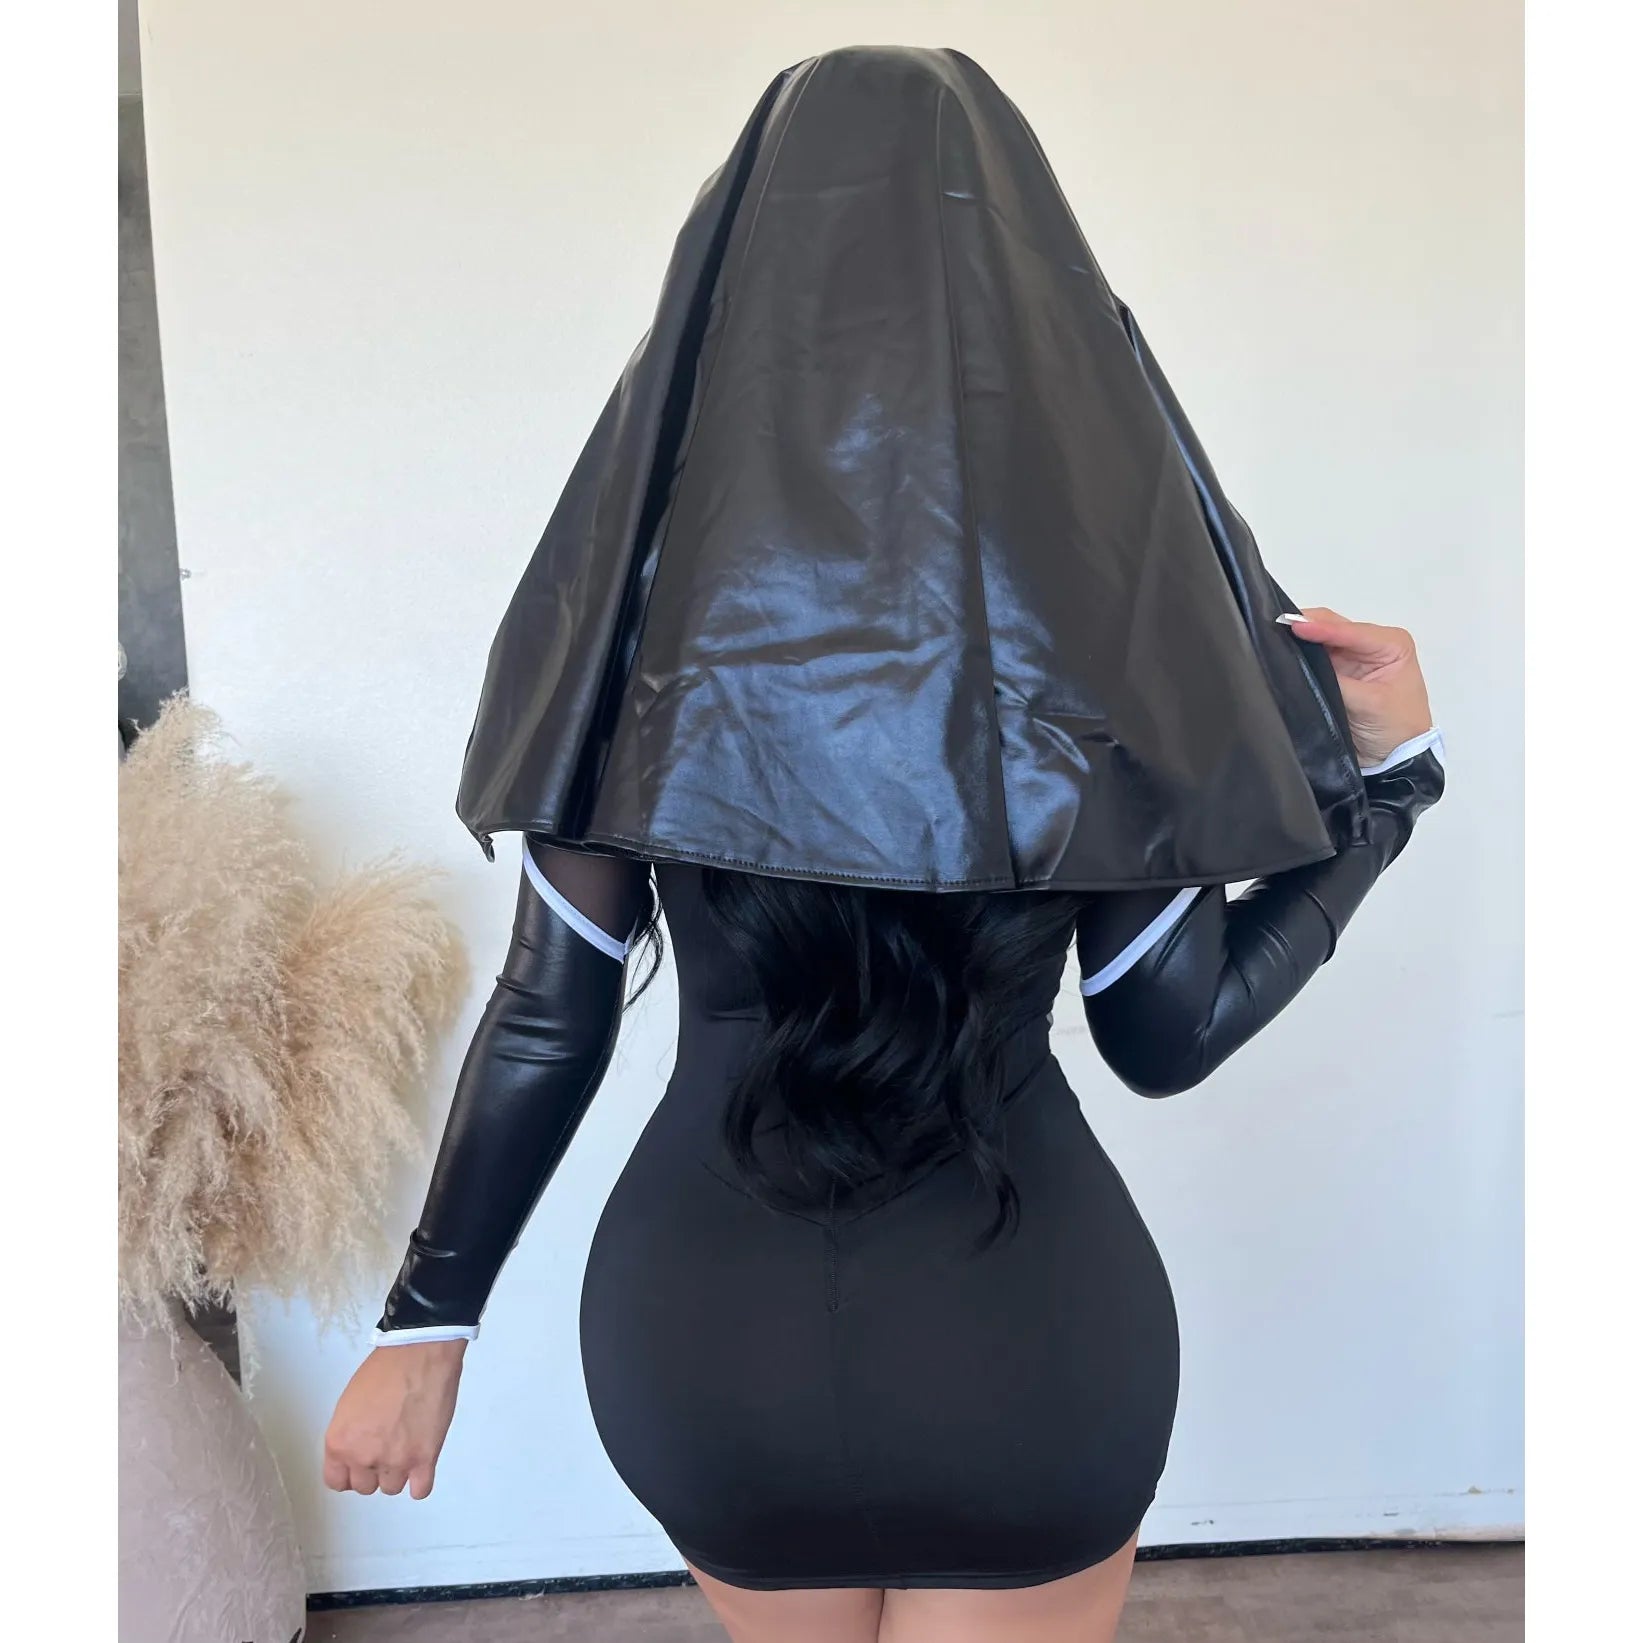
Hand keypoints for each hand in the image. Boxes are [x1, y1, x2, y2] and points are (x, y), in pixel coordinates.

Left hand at [323, 1339, 466, 1499]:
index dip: (349, 1473)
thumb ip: (349, 1434)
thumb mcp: (349, 1403)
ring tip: (407, 1447)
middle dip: (374, 1470)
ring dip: (398, 1472)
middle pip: (365, 1487)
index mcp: (339, 1443)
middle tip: (387, 1446)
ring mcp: (395, 1461)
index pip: (337, 1482)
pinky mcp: (425, 1458)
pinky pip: (420, 1491)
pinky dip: (419, 1482)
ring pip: (392, 1487)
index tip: (359, 1464)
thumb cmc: (383, 1369)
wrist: (419, 1353)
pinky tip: (421, 1466)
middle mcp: (363, 1457)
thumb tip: (359, 1449)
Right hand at [1280, 607, 1433, 767]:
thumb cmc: (1395, 729)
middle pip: (1332, 626)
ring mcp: (1351, 658)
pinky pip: (1313, 657)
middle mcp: (1370, 644)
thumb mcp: (1369, 703)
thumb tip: (1301, 665)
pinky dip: (1298, 654)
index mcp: (1390, 644)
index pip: (1349, 630)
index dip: (1320, 627)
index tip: (1293, 627)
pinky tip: (1279, 652)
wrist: (1395, 760)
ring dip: (1298, 639)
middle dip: (1304, 626)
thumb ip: (1337, 681)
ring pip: (1319, 639)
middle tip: (1272, 627)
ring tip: (1270, 636)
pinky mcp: (1336, 672)